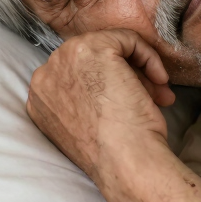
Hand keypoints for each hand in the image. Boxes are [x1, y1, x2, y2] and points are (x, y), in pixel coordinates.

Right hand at [26, 29, 174, 185]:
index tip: (132, 101)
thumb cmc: (114, 153)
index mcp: (40, 99)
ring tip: (159, 94)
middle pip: (92, 60)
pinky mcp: (92, 48)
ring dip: (139, 68)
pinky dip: (149, 56)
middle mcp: (44, 76)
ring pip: (109, 46)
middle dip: (127, 75)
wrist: (124, 162)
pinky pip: (127, 39)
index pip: (78, 75)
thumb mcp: (87, 124)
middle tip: (153, 95)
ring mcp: (64, 59)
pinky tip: (160, 80)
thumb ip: (86, 99)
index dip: (110, 86)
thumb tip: (114, 80)